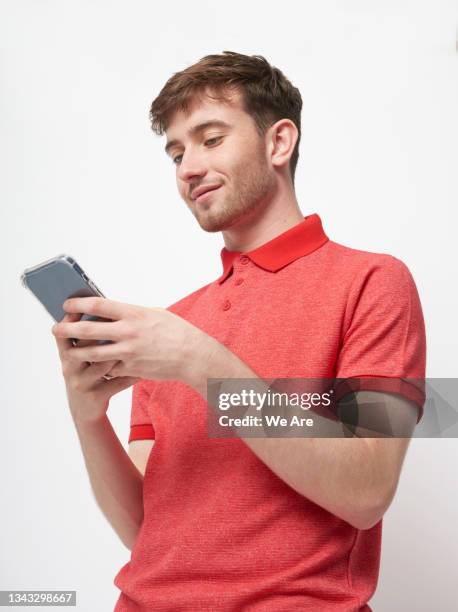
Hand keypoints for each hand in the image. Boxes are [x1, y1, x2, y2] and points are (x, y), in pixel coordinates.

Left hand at [51, 297, 217, 384]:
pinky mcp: (130, 368)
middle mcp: (128, 332)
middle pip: (88, 330)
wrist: (192, 356)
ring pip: (92, 353)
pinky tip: (93, 365)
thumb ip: (131, 313)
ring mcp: (128, 352)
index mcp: (133, 313)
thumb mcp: (154, 314)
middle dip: (67, 329)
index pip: (97, 305)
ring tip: (68, 351)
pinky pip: (108, 368)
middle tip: (56, 328)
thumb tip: (111, 311)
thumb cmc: (176, 331)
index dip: (78, 303)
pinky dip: (99, 367)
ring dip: (76, 352)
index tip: (66, 304)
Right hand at [52, 312, 139, 423]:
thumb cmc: (88, 375)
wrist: (87, 409)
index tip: (89, 306)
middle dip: (101, 330)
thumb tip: (105, 311)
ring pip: (103, 363)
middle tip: (119, 320)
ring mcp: (82, 383)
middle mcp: (70, 368)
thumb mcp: (81, 358)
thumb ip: (89, 338)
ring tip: (138, 344)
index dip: (73, 318)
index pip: (65, 333)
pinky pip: (117, 381)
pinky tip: (145, 369)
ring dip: (121, 352)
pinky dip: (133, 374)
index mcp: (66, 354)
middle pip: (84, 344)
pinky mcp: (95, 396)